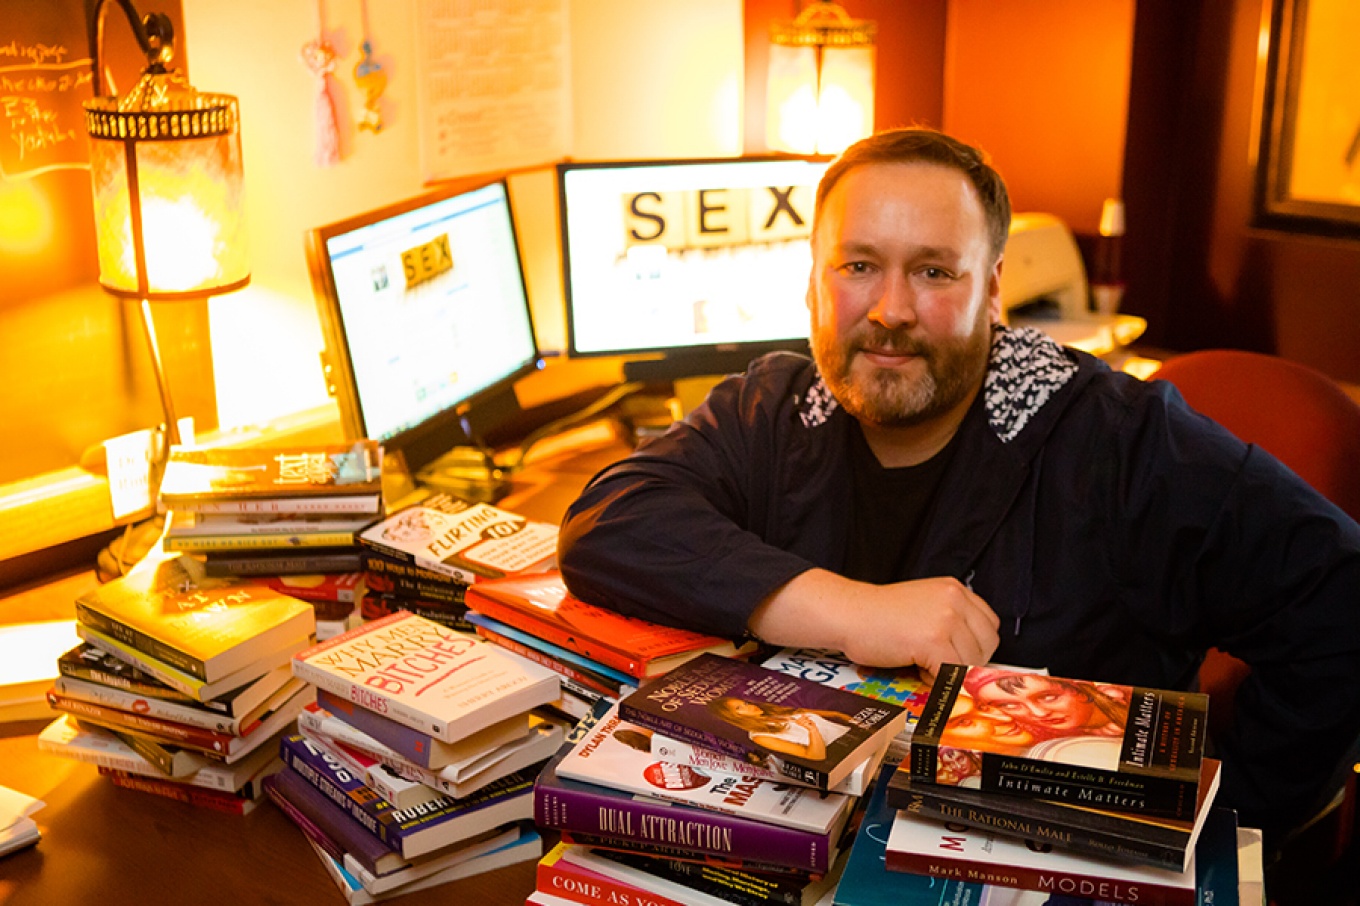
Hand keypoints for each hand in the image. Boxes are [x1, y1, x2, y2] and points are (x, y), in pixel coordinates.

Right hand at [839, 576, 999, 679]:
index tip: (958, 656)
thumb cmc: (877, 614)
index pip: (989, 625)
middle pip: (986, 645)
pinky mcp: (933, 640)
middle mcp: (954, 600)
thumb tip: (972, 657)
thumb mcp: (923, 606)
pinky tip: (918, 671)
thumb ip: (951, 621)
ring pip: (971, 663)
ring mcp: (946, 619)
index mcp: (954, 589)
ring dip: (949, 672)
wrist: (847, 613)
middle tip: (936, 663)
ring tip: (922, 664)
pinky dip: (937, 681)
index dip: (975, 646)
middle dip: (965, 661)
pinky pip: (952, 674)